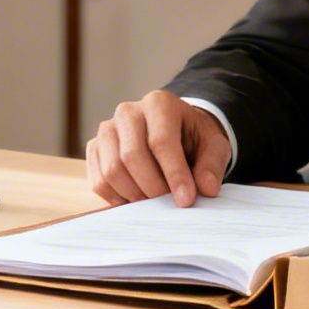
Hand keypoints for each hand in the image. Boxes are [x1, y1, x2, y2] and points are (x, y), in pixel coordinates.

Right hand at [86, 89, 231, 206]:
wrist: (174, 133)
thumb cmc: (193, 139)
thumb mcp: (213, 146)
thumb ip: (212, 165)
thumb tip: (206, 188)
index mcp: (159, 104)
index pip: (161, 141)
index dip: (174, 174)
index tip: (186, 200)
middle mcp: (128, 112)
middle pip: (131, 156)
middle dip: (152, 188)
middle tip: (169, 205)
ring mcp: (107, 129)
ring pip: (112, 171)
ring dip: (135, 195)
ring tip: (155, 204)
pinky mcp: (95, 149)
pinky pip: (99, 182)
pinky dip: (118, 199)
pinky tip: (137, 201)